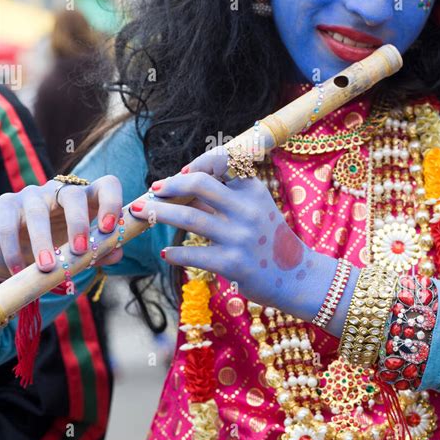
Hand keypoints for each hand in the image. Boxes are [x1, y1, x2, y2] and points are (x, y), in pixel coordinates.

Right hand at [0, 175, 124, 279]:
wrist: (15, 252)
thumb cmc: (56, 248)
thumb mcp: (78, 252)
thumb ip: (99, 252)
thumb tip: (117, 252)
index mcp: (86, 199)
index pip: (107, 185)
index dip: (112, 202)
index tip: (109, 229)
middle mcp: (59, 191)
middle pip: (73, 194)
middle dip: (78, 222)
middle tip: (79, 251)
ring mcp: (31, 195)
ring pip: (38, 212)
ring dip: (43, 241)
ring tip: (47, 268)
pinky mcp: (5, 204)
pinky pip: (7, 226)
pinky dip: (12, 250)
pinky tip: (18, 270)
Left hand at [129, 147, 337, 318]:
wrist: (296, 277)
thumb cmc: (268, 241)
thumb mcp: (254, 210)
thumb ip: (223, 198)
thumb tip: (181, 188)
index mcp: (253, 190)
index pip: (221, 163)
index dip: (197, 163)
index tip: (181, 173)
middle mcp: (247, 209)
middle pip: (199, 183)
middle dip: (169, 185)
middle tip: (153, 190)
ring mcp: (239, 236)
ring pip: (189, 216)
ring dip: (160, 213)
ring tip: (143, 213)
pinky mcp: (232, 263)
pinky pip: (192, 253)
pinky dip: (174, 252)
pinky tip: (166, 252)